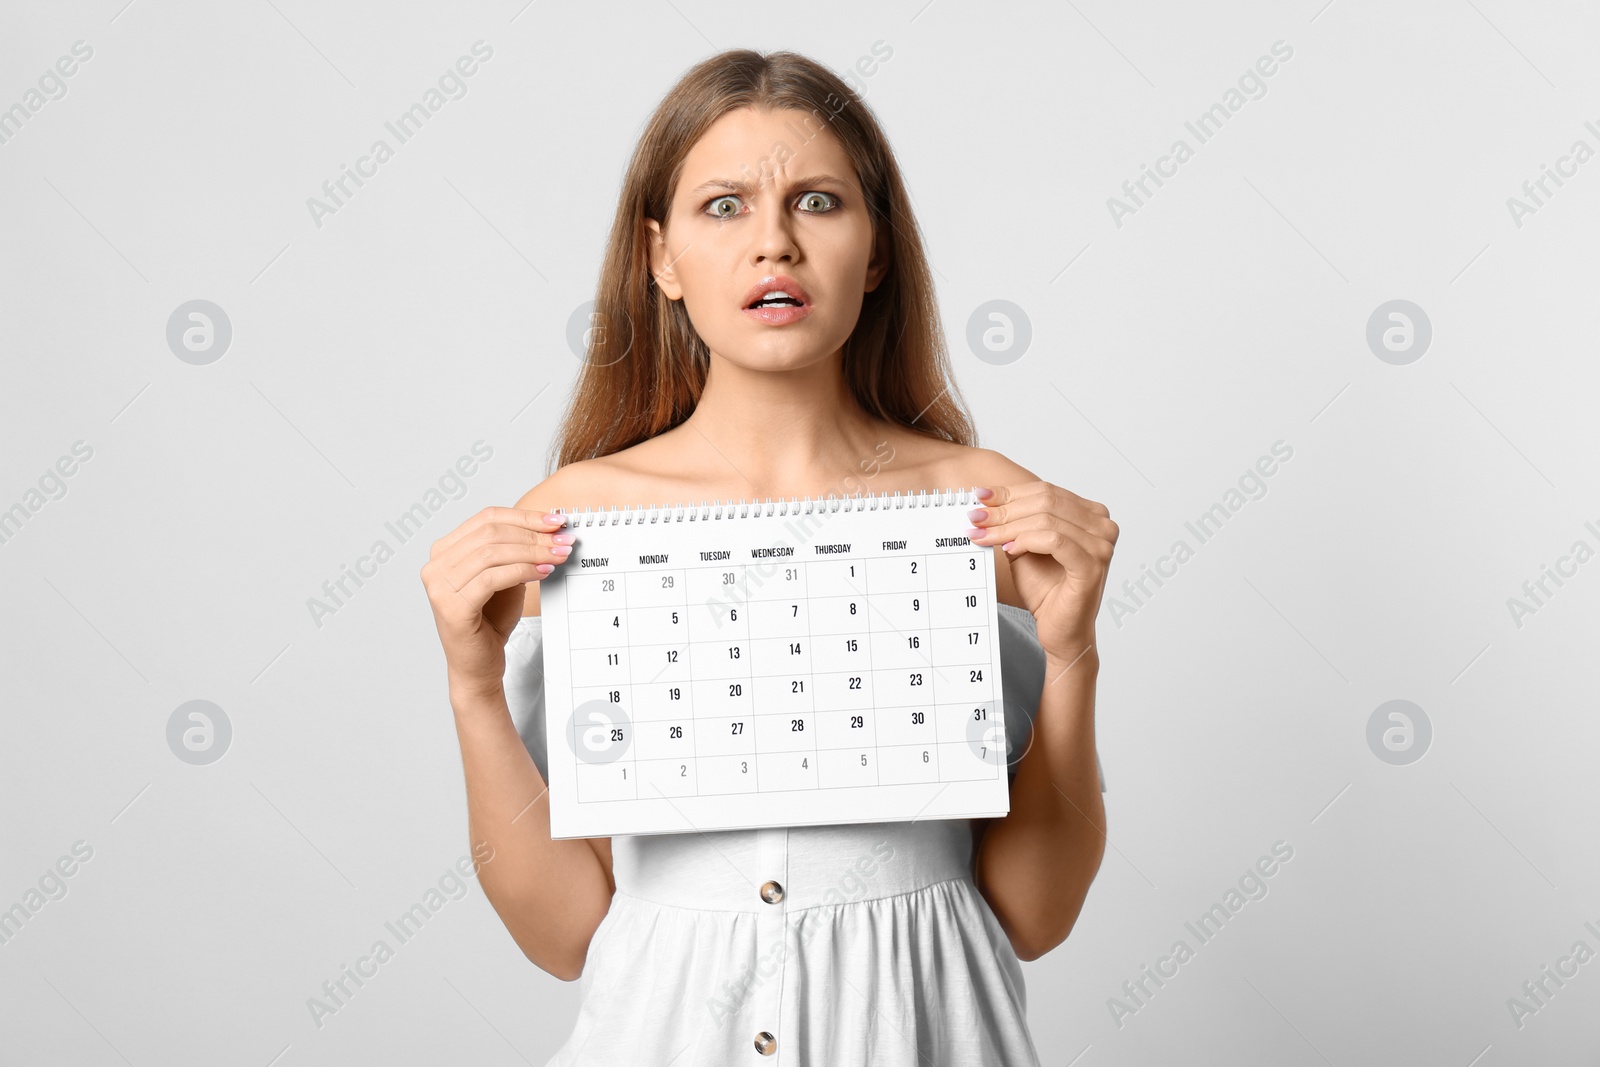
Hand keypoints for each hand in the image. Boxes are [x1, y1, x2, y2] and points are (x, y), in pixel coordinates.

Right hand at [420, 506, 573, 699]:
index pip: (487, 518)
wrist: (477, 665)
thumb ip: (517, 552)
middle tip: (563, 541)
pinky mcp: (451, 606)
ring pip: (492, 553)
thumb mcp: (506, 577)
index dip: (524, 516)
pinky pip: (492, 578)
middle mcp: (436, 565)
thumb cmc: (490, 621)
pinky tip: (542, 573)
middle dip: (533, 534)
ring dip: (532, 552)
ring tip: (558, 556)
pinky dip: (522, 571)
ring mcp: (439, 585)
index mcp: (445, 550)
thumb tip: (550, 529)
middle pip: (491, 533)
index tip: (555, 521)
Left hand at [964, 482, 1117, 661]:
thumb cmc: (1047, 591)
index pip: (1046, 491)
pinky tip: (1010, 548)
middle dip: (1005, 509)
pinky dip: (1027, 541)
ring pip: (1046, 519)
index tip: (980, 497)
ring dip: (1008, 526)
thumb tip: (985, 502)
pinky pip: (1054, 540)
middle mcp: (1102, 526)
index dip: (1010, 493)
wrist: (1060, 630)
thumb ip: (1014, 524)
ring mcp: (1101, 545)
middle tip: (976, 517)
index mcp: (1091, 515)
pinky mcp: (1092, 565)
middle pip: (1045, 501)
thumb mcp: (1024, 547)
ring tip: (984, 534)